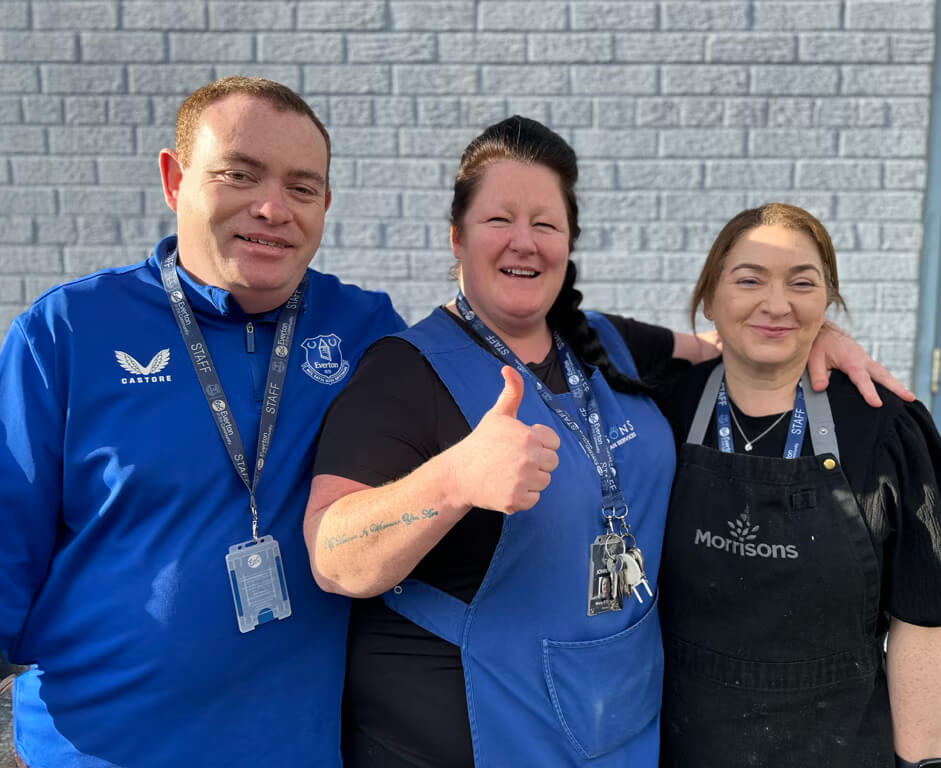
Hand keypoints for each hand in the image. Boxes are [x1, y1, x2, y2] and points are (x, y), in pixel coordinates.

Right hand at [450, 366, 560, 514]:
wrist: (458, 474)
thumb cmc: (480, 443)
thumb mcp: (497, 415)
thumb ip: (512, 392)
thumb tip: (509, 368)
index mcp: (529, 436)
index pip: (554, 444)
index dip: (539, 445)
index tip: (520, 446)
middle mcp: (528, 458)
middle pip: (552, 464)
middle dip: (536, 463)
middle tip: (514, 461)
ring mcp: (522, 481)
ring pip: (544, 482)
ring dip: (530, 480)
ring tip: (509, 474)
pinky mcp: (516, 500)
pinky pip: (534, 499)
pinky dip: (522, 496)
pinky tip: (506, 486)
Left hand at [807, 322, 914, 406]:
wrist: (824, 331)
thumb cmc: (819, 344)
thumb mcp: (813, 358)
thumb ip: (818, 374)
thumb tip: (821, 388)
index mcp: (850, 359)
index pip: (861, 378)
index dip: (869, 391)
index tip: (877, 403)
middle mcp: (862, 359)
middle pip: (882, 375)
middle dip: (897, 387)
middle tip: (910, 398)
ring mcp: (866, 360)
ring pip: (884, 373)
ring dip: (896, 385)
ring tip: (909, 398)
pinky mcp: (865, 362)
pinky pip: (879, 372)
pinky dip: (888, 381)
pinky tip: (894, 391)